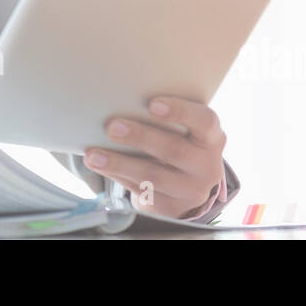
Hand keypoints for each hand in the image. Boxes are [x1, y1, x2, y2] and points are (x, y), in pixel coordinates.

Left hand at [84, 96, 226, 219]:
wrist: (188, 188)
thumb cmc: (180, 144)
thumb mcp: (186, 132)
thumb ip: (167, 119)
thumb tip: (121, 97)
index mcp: (212, 138)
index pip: (205, 121)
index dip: (180, 111)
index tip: (153, 103)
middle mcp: (206, 166)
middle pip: (173, 150)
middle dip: (140, 137)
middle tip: (112, 127)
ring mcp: (190, 191)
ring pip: (153, 176)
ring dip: (119, 163)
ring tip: (94, 154)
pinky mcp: (170, 208)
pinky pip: (140, 191)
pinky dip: (116, 176)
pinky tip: (99, 165)